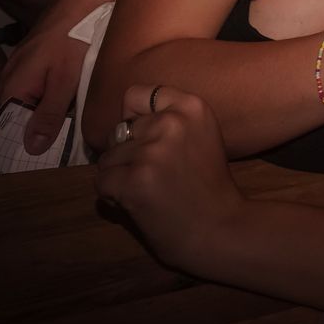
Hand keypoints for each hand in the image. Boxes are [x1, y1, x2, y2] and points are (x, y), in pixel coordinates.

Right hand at [0, 16, 89, 155]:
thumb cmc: (73, 39)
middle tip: (60, 154)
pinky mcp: (37, 61)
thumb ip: (49, 114)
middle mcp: (11, 78)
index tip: (38, 164)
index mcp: (12, 87)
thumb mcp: (65, 81)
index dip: (22, 146)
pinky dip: (53, 98)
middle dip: (38, 132)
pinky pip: (40, 88)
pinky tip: (70, 106)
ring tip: (68, 136)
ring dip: (48, 115)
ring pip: (32, 101)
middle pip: (20, 116)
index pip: (7, 128)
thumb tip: (30, 148)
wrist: (82, 2)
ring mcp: (23, 68)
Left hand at [95, 85, 246, 274]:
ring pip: (107, 159)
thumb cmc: (210, 186)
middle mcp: (171, 122)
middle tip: (153, 176)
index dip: (134, 117)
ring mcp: (152, 151)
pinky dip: (112, 197)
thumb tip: (123, 125)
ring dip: (119, 177)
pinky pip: (101, 182)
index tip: (148, 139)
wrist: (221, 229)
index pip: (136, 94)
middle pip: (120, 131)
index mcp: (192, 106)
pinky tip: (137, 204)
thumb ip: (169, 122)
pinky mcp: (134, 180)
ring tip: (147, 192)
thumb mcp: (200, 136)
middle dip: (128, 153)